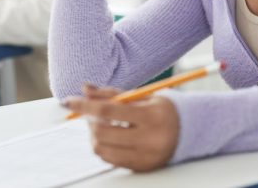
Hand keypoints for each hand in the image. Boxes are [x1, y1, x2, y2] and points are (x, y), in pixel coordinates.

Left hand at [64, 84, 178, 171]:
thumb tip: (85, 89)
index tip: (69, 100)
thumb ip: (113, 93)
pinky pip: (110, 160)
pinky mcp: (140, 168)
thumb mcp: (142, 97)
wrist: (189, 131)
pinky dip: (104, 147)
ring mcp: (144, 156)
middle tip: (91, 113)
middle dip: (90, 121)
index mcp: (150, 115)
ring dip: (94, 136)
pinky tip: (110, 137)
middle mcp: (148, 138)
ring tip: (102, 125)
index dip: (84, 105)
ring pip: (102, 150)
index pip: (108, 110)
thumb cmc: (162, 110)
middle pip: (101, 133)